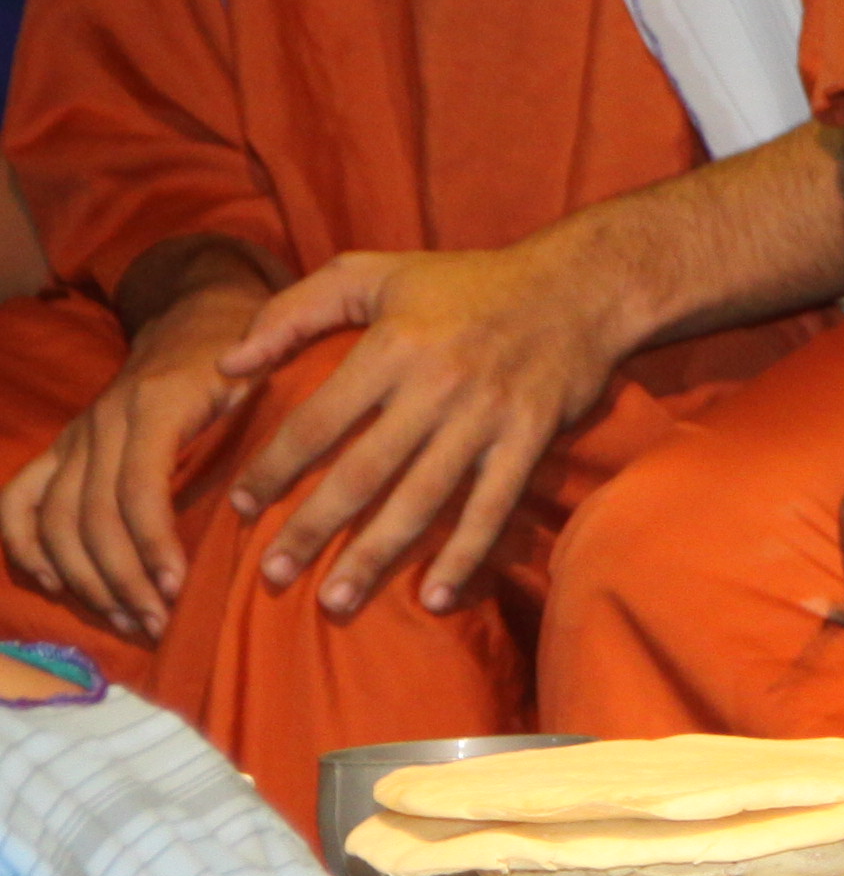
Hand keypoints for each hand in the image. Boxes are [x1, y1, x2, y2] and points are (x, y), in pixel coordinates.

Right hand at [0, 278, 266, 640]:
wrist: (200, 309)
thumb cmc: (247, 350)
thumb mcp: (270, 371)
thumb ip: (269, 422)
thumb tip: (261, 489)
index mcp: (156, 404)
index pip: (137, 488)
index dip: (151, 545)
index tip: (177, 590)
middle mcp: (103, 421)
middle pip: (90, 516)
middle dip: (121, 579)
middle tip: (158, 623)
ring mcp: (76, 435)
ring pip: (52, 520)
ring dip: (84, 579)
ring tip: (127, 619)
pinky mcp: (62, 447)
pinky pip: (18, 501)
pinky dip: (28, 549)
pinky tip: (59, 587)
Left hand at [214, 247, 628, 617]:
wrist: (582, 285)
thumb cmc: (467, 282)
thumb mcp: (375, 274)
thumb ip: (294, 311)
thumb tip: (228, 365)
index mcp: (394, 344)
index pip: (318, 420)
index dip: (273, 467)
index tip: (241, 506)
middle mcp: (438, 384)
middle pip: (363, 471)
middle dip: (313, 527)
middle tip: (272, 574)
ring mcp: (488, 416)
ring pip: (422, 498)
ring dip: (375, 555)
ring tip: (334, 601)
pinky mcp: (529, 438)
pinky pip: (492, 507)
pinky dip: (464, 555)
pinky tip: (436, 597)